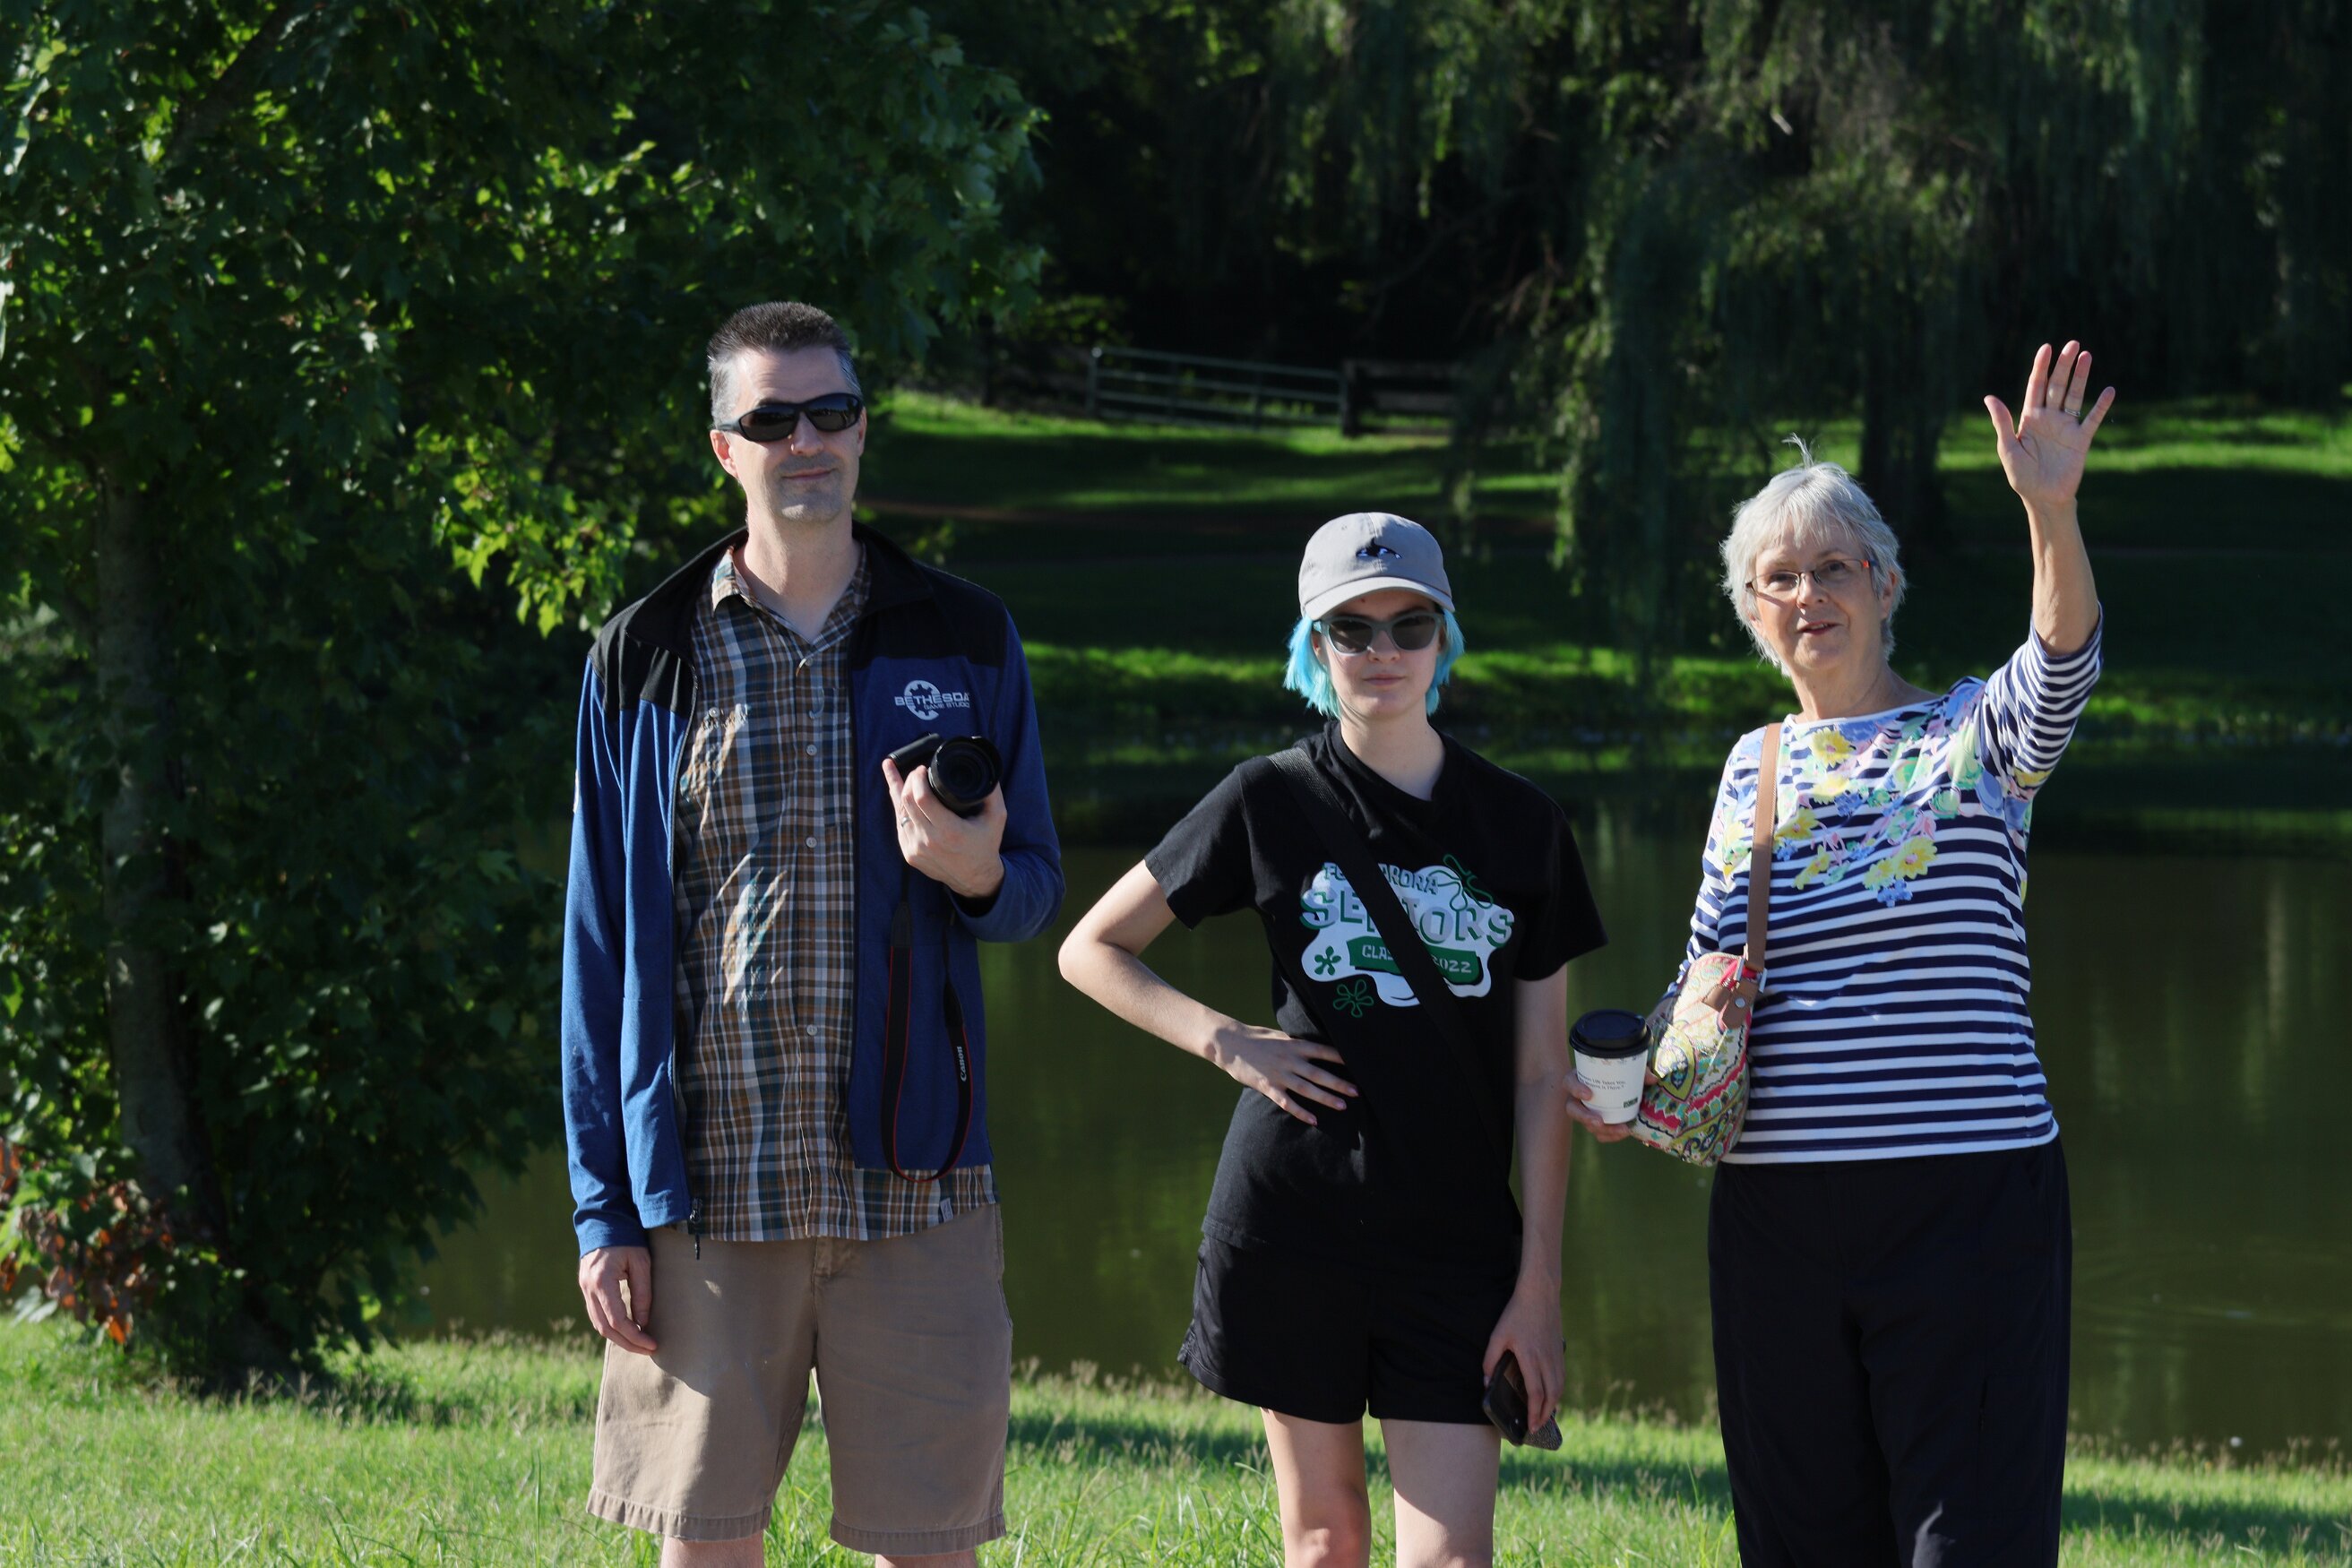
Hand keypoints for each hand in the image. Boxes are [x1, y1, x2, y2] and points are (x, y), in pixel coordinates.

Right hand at [578, 1245, 656, 1353]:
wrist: (604, 1221)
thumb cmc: (627, 1239)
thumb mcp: (641, 1263)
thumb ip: (642, 1293)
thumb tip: (643, 1323)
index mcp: (602, 1281)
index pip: (617, 1320)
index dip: (635, 1336)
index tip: (652, 1344)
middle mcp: (588, 1288)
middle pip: (606, 1328)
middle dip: (628, 1343)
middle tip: (648, 1349)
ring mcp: (584, 1289)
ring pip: (599, 1324)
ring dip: (618, 1338)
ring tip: (640, 1344)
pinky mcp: (586, 1288)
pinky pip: (596, 1315)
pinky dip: (611, 1327)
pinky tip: (626, 1331)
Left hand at [882, 755, 1006, 901]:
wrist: (975, 879)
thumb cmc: (986, 845)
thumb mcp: (997, 817)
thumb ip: (992, 792)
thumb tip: (984, 767)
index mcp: (949, 831)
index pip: (921, 798)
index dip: (917, 779)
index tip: (923, 769)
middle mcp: (929, 841)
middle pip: (906, 802)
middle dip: (909, 780)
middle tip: (917, 771)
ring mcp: (916, 849)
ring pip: (899, 812)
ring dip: (899, 790)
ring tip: (897, 771)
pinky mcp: (909, 854)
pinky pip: (899, 824)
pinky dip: (898, 806)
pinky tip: (894, 789)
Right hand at [1207, 1021, 1354, 1125]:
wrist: (1228, 1043)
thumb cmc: (1255, 1038)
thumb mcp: (1279, 1036)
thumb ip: (1296, 1043)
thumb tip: (1314, 1046)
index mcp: (1294, 1044)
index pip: (1323, 1051)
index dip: (1341, 1058)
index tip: (1358, 1064)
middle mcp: (1289, 1059)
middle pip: (1319, 1073)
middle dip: (1339, 1083)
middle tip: (1357, 1092)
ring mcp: (1279, 1074)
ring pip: (1306, 1089)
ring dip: (1325, 1098)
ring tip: (1343, 1106)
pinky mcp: (1267, 1086)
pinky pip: (1287, 1102)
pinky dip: (1300, 1112)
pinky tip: (1313, 1120)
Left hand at [1483, 1279, 1564, 1434]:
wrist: (1540, 1293)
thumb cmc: (1516, 1314)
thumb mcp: (1498, 1335)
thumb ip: (1490, 1360)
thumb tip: (1486, 1383)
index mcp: (1530, 1358)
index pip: (1535, 1393)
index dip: (1533, 1412)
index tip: (1530, 1426)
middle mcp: (1547, 1360)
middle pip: (1551, 1396)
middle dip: (1545, 1415)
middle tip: (1537, 1428)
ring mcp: (1556, 1356)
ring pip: (1559, 1388)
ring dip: (1553, 1405)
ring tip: (1544, 1416)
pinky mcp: (1560, 1351)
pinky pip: (1561, 1378)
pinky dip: (1557, 1392)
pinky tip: (1551, 1396)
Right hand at [1565, 1074, 1639, 1142]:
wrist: (1623, 1086)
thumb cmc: (1618, 1073)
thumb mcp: (1627, 1069)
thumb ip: (1639, 1071)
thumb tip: (1653, 1079)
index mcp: (1580, 1079)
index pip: (1569, 1082)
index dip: (1575, 1088)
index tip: (1589, 1094)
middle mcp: (1578, 1097)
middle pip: (1572, 1109)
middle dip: (1584, 1117)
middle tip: (1599, 1121)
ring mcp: (1585, 1112)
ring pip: (1585, 1124)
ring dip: (1602, 1130)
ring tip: (1620, 1130)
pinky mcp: (1595, 1123)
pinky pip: (1598, 1134)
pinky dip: (1610, 1136)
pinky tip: (1622, 1134)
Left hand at [1982, 340, 2115, 513]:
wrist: (2042, 498)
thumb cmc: (2021, 476)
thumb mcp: (2008, 447)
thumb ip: (2002, 422)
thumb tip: (1989, 397)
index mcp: (2030, 418)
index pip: (2036, 387)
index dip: (2040, 367)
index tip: (2046, 348)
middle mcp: (2049, 418)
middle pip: (2057, 386)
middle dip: (2063, 365)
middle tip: (2073, 344)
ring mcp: (2066, 427)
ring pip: (2074, 396)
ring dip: (2081, 377)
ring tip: (2087, 356)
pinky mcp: (2081, 440)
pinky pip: (2093, 420)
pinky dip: (2101, 406)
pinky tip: (2109, 391)